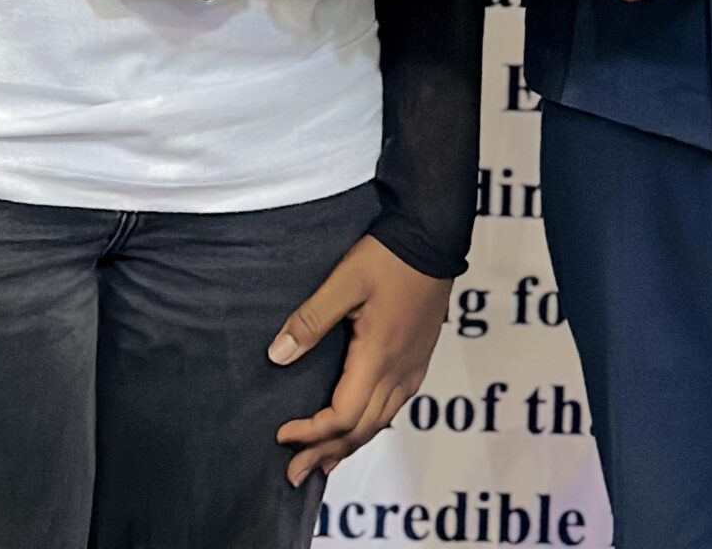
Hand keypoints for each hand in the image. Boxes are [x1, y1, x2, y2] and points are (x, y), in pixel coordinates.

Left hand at [270, 234, 452, 484]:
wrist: (433, 237)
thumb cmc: (388, 256)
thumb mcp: (344, 280)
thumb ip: (311, 319)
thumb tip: (278, 356)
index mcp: (378, 357)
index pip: (342, 417)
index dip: (311, 433)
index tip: (281, 436)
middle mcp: (399, 371)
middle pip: (361, 431)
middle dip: (325, 453)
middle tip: (293, 473)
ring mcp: (413, 368)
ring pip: (380, 424)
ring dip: (347, 447)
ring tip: (321, 463)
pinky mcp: (419, 360)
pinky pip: (394, 408)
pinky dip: (369, 428)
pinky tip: (358, 429)